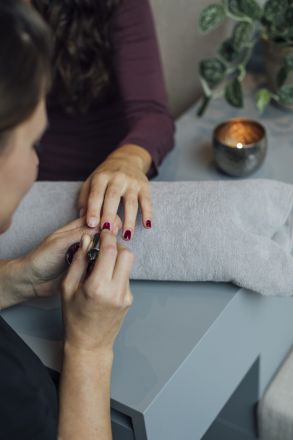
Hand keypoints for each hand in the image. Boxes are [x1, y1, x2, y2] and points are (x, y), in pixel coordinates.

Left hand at [21, 216, 121, 298]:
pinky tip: (112, 263)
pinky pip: (99, 262)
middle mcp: (81, 240)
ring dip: (110, 248)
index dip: (106, 221)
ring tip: (118, 249)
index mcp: (74, 229)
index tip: (115, 226)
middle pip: (101, 233)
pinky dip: (106, 261)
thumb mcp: (59, 243)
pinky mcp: (85, 268)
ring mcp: (83, 254)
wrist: (31, 281)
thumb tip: (99, 227)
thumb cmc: (40, 259)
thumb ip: (78, 234)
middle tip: (119, 237)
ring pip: (101, 248)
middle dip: (111, 234)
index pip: (94, 220)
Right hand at [62, 230, 133, 352]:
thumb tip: (87, 239)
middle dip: (117, 245)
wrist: (89, 344)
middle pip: (127, 254)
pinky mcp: (130, 299)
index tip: (103, 232)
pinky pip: (126, 276)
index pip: (110, 251)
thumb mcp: (68, 287)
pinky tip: (105, 278)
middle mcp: (116, 291)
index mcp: (98, 287)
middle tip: (105, 245)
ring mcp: (126, 296)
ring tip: (102, 263)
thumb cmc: (74, 317)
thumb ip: (79, 261)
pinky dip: (117, 271)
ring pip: (128, 264)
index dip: (107, 237)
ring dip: (118, 257)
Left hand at [78, 144, 152, 240]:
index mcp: (101, 177)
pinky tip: (147, 226)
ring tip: (127, 236)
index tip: (91, 224)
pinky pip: (147, 201)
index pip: (96, 194)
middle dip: (110, 215)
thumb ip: (86, 200)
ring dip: (129, 220)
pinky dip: (148, 214)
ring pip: (131, 202)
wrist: (126, 159)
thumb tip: (83, 219)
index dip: (93, 209)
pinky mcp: (144, 186)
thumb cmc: (105, 177)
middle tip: (107, 231)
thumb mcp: (91, 183)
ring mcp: (132, 182)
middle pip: (113, 197)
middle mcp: (117, 178)